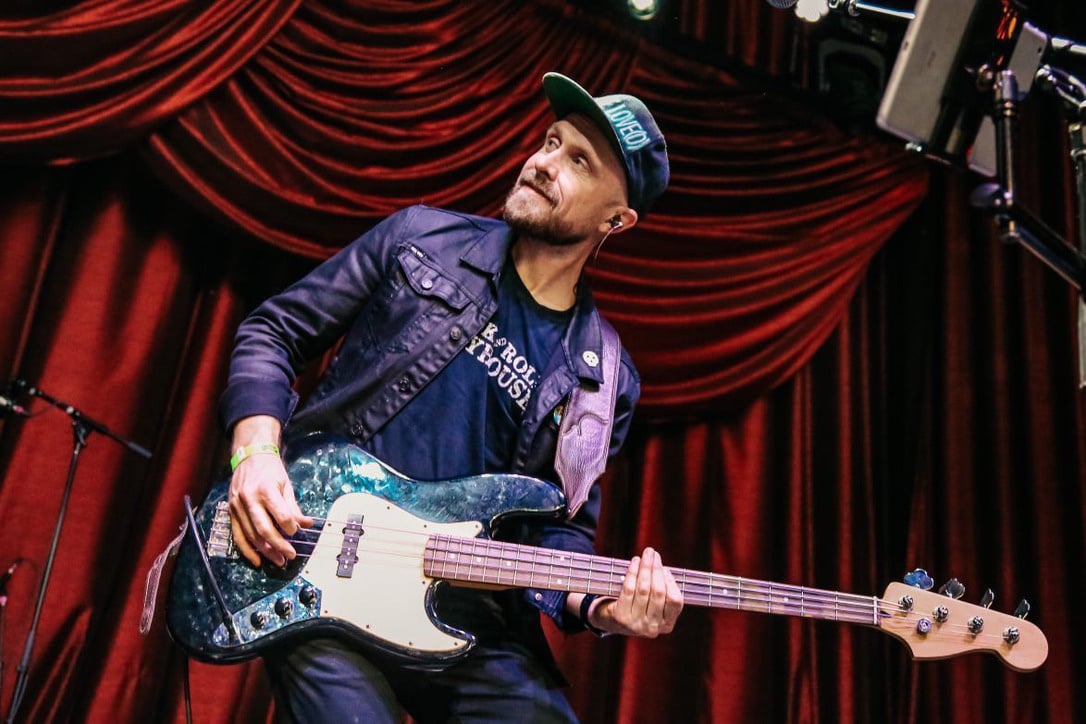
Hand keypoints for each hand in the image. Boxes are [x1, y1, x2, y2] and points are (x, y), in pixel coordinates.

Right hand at [228, 451, 312, 567]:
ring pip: (251, 536)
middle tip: (290, 556)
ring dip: (265, 551)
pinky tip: (257, 560)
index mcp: (266, 490)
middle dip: (279, 546)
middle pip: (264, 530)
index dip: (290, 527)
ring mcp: (237, 506)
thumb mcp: (286, 484)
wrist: (250, 455)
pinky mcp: (231, 512)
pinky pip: (237, 536)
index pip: (280, 515)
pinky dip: (247, 551)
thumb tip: (307, 524)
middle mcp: (249, 499)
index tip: (296, 532)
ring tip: (279, 560)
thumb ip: (293, 507)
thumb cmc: (270, 470)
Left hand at [591, 547, 682, 637]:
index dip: (671, 582)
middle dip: (656, 569)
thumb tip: (661, 567)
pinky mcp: (621, 617)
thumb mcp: (652, 605)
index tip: (665, 568)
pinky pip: (629, 589)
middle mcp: (653, 628)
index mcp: (666, 625)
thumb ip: (660, 591)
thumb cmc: (635, 607)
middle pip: (659, 593)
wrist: (609, 621)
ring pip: (644, 589)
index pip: (675, 601)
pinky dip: (632, 572)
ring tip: (645, 555)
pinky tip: (634, 562)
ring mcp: (636, 624)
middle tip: (653, 553)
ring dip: (645, 568)